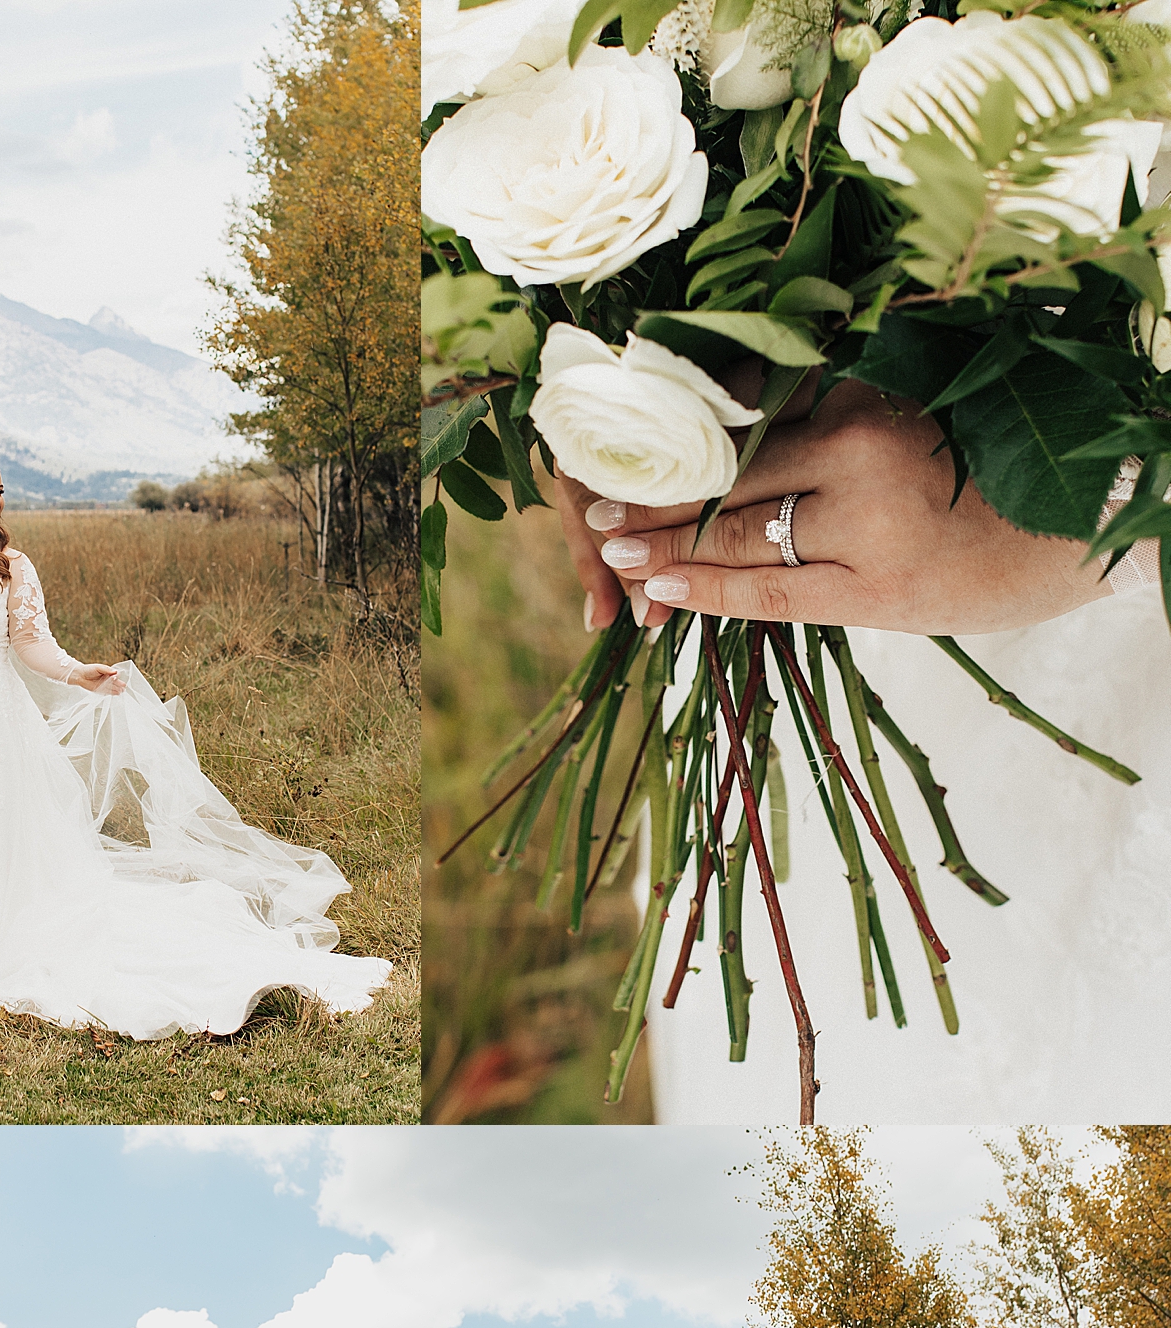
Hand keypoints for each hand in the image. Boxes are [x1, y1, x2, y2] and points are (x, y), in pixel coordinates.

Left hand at [71, 662, 126, 692]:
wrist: (80, 675)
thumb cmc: (89, 669)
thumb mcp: (98, 667)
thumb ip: (106, 670)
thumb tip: (115, 672)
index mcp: (107, 672)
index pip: (115, 675)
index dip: (116, 676)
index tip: (115, 677)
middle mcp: (107, 679)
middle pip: (115, 682)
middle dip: (119, 684)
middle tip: (124, 686)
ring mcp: (105, 685)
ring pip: (113, 687)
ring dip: (117, 689)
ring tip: (121, 691)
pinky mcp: (101, 690)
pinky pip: (108, 692)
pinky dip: (112, 693)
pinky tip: (117, 693)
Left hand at [556, 380, 1111, 636]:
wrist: (1083, 529)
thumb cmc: (989, 474)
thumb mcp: (909, 421)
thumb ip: (831, 420)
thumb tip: (740, 419)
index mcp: (864, 392)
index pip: (748, 410)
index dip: (678, 430)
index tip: (623, 434)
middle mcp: (858, 446)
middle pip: (728, 469)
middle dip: (655, 490)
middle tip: (590, 498)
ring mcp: (863, 519)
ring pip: (738, 531)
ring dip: (664, 540)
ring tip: (610, 547)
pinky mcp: (874, 588)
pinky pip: (769, 590)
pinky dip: (707, 586)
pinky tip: (658, 584)